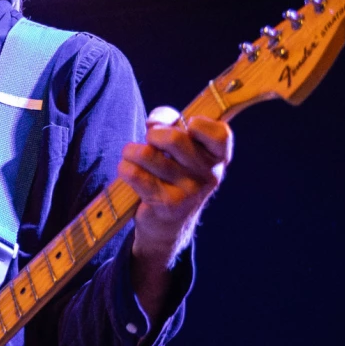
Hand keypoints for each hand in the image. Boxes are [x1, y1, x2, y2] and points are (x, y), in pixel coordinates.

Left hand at [119, 107, 232, 265]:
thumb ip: (170, 122)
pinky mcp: (167, 204)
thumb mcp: (179, 148)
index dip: (199, 124)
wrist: (167, 224)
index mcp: (218, 158)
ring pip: (147, 154)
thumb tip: (154, 121)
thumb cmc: (172, 174)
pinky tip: (128, 171)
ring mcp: (190, 192)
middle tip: (149, 142)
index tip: (186, 126)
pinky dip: (124, 168)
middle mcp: (209, 175)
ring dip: (131, 151)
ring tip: (132, 157)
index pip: (220, 134)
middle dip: (153, 134)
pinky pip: (135, 174)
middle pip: (174, 138)